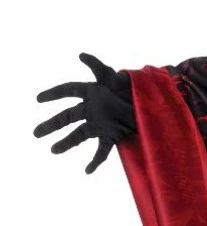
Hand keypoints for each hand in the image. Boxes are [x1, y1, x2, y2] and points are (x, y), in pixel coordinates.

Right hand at [34, 53, 135, 172]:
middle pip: (68, 116)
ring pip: (80, 134)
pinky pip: (102, 149)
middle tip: (36, 133)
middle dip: (52, 124)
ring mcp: (101, 122)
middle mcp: (93, 108)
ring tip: (53, 150)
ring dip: (66, 142)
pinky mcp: (112, 134)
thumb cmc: (132, 86)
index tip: (39, 98)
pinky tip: (88, 170)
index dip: (54, 93)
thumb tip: (80, 55)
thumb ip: (98, 66)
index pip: (69, 90)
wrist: (152, 103)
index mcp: (92, 91)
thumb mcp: (114, 76)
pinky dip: (96, 161)